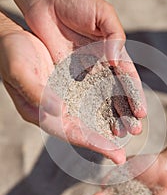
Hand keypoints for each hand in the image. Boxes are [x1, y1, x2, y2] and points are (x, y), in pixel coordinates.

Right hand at [0, 28, 124, 162]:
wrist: (11, 38)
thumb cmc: (12, 55)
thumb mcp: (21, 72)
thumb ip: (38, 94)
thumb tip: (59, 111)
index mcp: (40, 113)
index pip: (70, 133)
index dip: (92, 143)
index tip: (113, 154)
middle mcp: (54, 109)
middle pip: (83, 130)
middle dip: (103, 143)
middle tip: (121, 156)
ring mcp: (64, 97)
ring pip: (90, 115)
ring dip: (108, 124)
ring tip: (127, 133)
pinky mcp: (71, 84)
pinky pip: (92, 96)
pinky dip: (106, 103)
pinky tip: (120, 106)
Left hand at [24, 0, 146, 125]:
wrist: (46, 1)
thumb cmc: (76, 2)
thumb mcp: (103, 14)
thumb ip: (115, 35)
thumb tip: (117, 61)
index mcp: (114, 51)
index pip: (127, 78)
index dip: (135, 96)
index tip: (140, 113)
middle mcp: (101, 65)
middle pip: (116, 94)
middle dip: (126, 113)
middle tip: (133, 131)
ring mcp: (84, 72)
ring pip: (100, 99)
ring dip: (110, 117)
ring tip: (117, 134)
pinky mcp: (67, 75)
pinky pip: (79, 95)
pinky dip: (87, 110)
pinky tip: (93, 124)